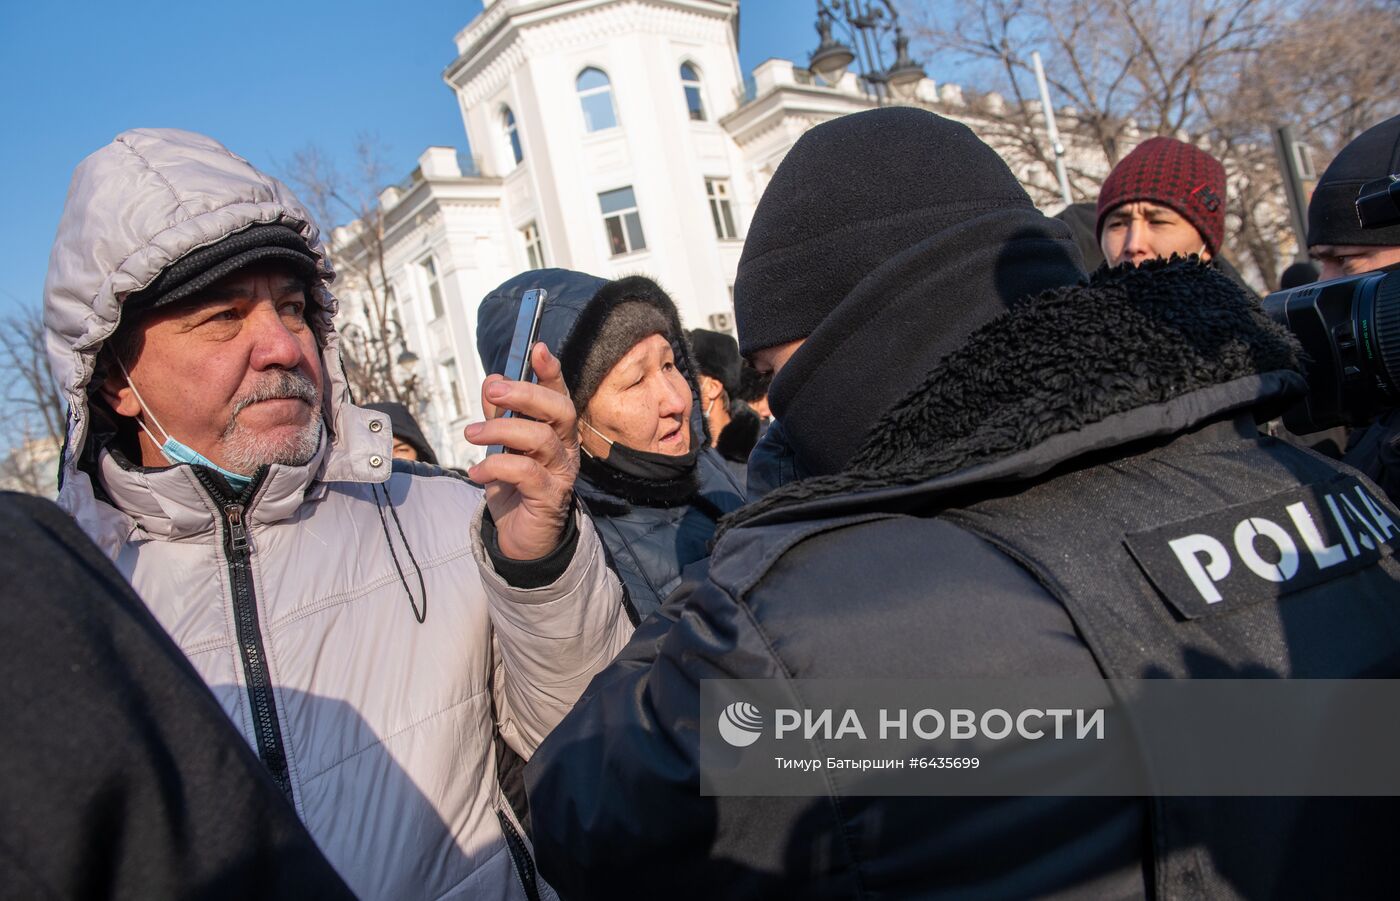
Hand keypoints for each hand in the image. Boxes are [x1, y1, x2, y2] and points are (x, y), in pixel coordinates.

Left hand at [465, 343, 579, 560]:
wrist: (521, 537)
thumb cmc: (514, 486)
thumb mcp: (501, 446)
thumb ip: (498, 415)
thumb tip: (492, 380)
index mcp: (557, 431)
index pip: (559, 395)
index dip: (551, 371)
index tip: (538, 348)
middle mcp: (565, 448)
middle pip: (558, 410)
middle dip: (525, 395)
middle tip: (492, 393)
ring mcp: (561, 473)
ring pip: (540, 438)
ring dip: (500, 431)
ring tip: (470, 435)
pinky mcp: (549, 497)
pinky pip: (525, 472)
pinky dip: (496, 467)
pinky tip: (475, 473)